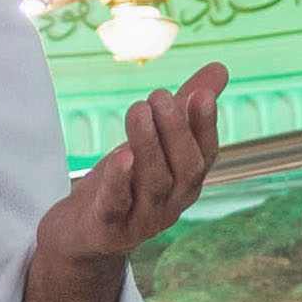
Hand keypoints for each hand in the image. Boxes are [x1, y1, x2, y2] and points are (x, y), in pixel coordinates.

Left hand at [33, 63, 231, 269]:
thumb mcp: (154, 143)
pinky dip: (121, 182)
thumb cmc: (124, 182)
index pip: (207, 153)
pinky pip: (117, 206)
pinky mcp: (108, 229)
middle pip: (185, 168)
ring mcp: (142, 220)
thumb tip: (221, 68)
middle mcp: (172, 203)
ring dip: (148, 144)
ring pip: (154, 183)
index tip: (201, 94)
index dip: (206, 125)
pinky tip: (121, 156)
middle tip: (159, 95)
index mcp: (185, 181)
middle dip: (176, 130)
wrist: (80, 234)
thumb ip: (184, 108)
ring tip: (138, 109)